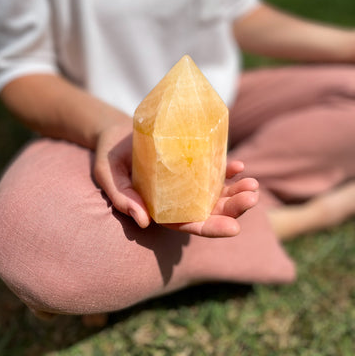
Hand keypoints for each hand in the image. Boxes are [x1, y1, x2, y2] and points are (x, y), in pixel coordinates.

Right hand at [93, 125, 258, 236]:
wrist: (116, 133)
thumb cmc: (111, 156)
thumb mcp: (109, 176)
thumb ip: (122, 197)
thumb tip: (144, 221)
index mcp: (162, 210)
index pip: (191, 225)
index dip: (212, 228)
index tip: (234, 228)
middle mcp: (179, 199)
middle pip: (211, 210)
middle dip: (234, 208)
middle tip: (252, 197)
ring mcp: (188, 181)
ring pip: (217, 192)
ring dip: (237, 191)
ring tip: (253, 184)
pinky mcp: (193, 162)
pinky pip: (213, 169)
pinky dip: (227, 169)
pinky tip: (238, 166)